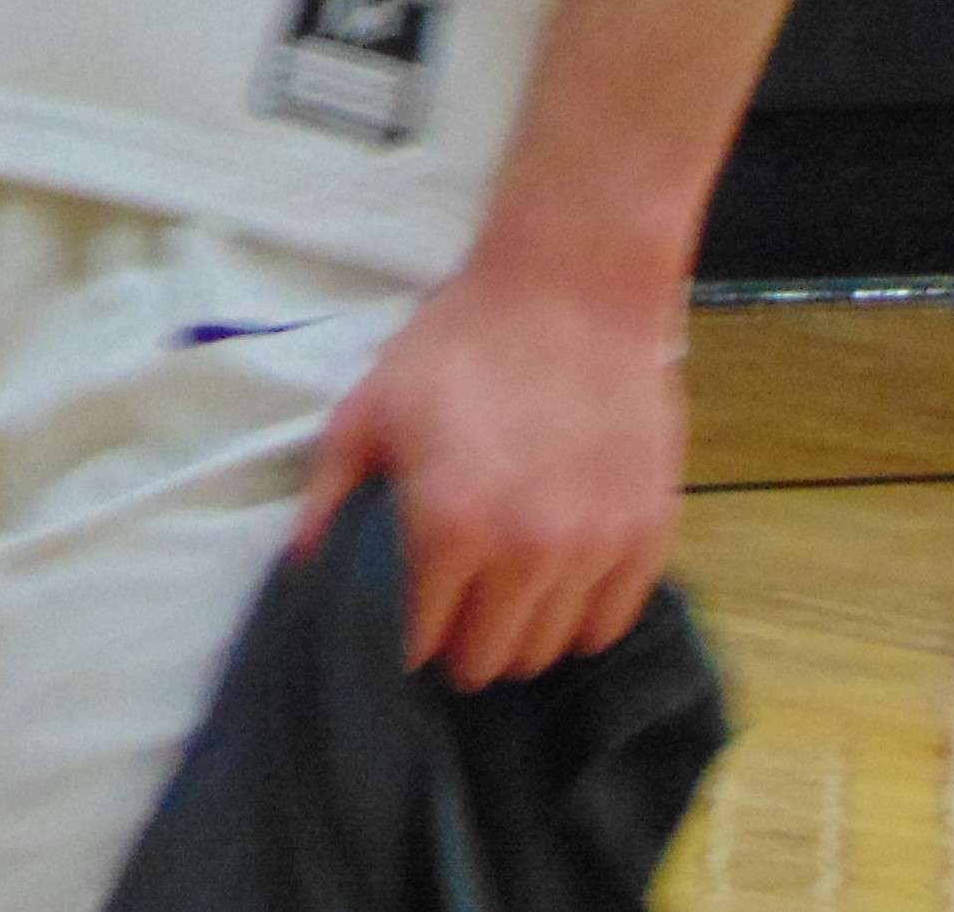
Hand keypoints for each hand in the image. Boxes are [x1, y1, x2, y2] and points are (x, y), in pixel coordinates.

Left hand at [293, 262, 683, 685]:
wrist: (571, 294)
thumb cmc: (459, 345)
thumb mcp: (370, 406)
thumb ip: (332, 493)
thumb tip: (304, 565)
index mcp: (450, 527)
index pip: (423, 640)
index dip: (406, 641)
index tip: (404, 625)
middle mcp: (528, 555)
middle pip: (490, 660)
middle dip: (462, 648)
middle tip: (453, 614)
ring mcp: (596, 551)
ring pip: (552, 650)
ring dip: (521, 635)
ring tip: (504, 599)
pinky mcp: (649, 538)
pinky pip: (611, 623)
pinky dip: (580, 618)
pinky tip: (558, 586)